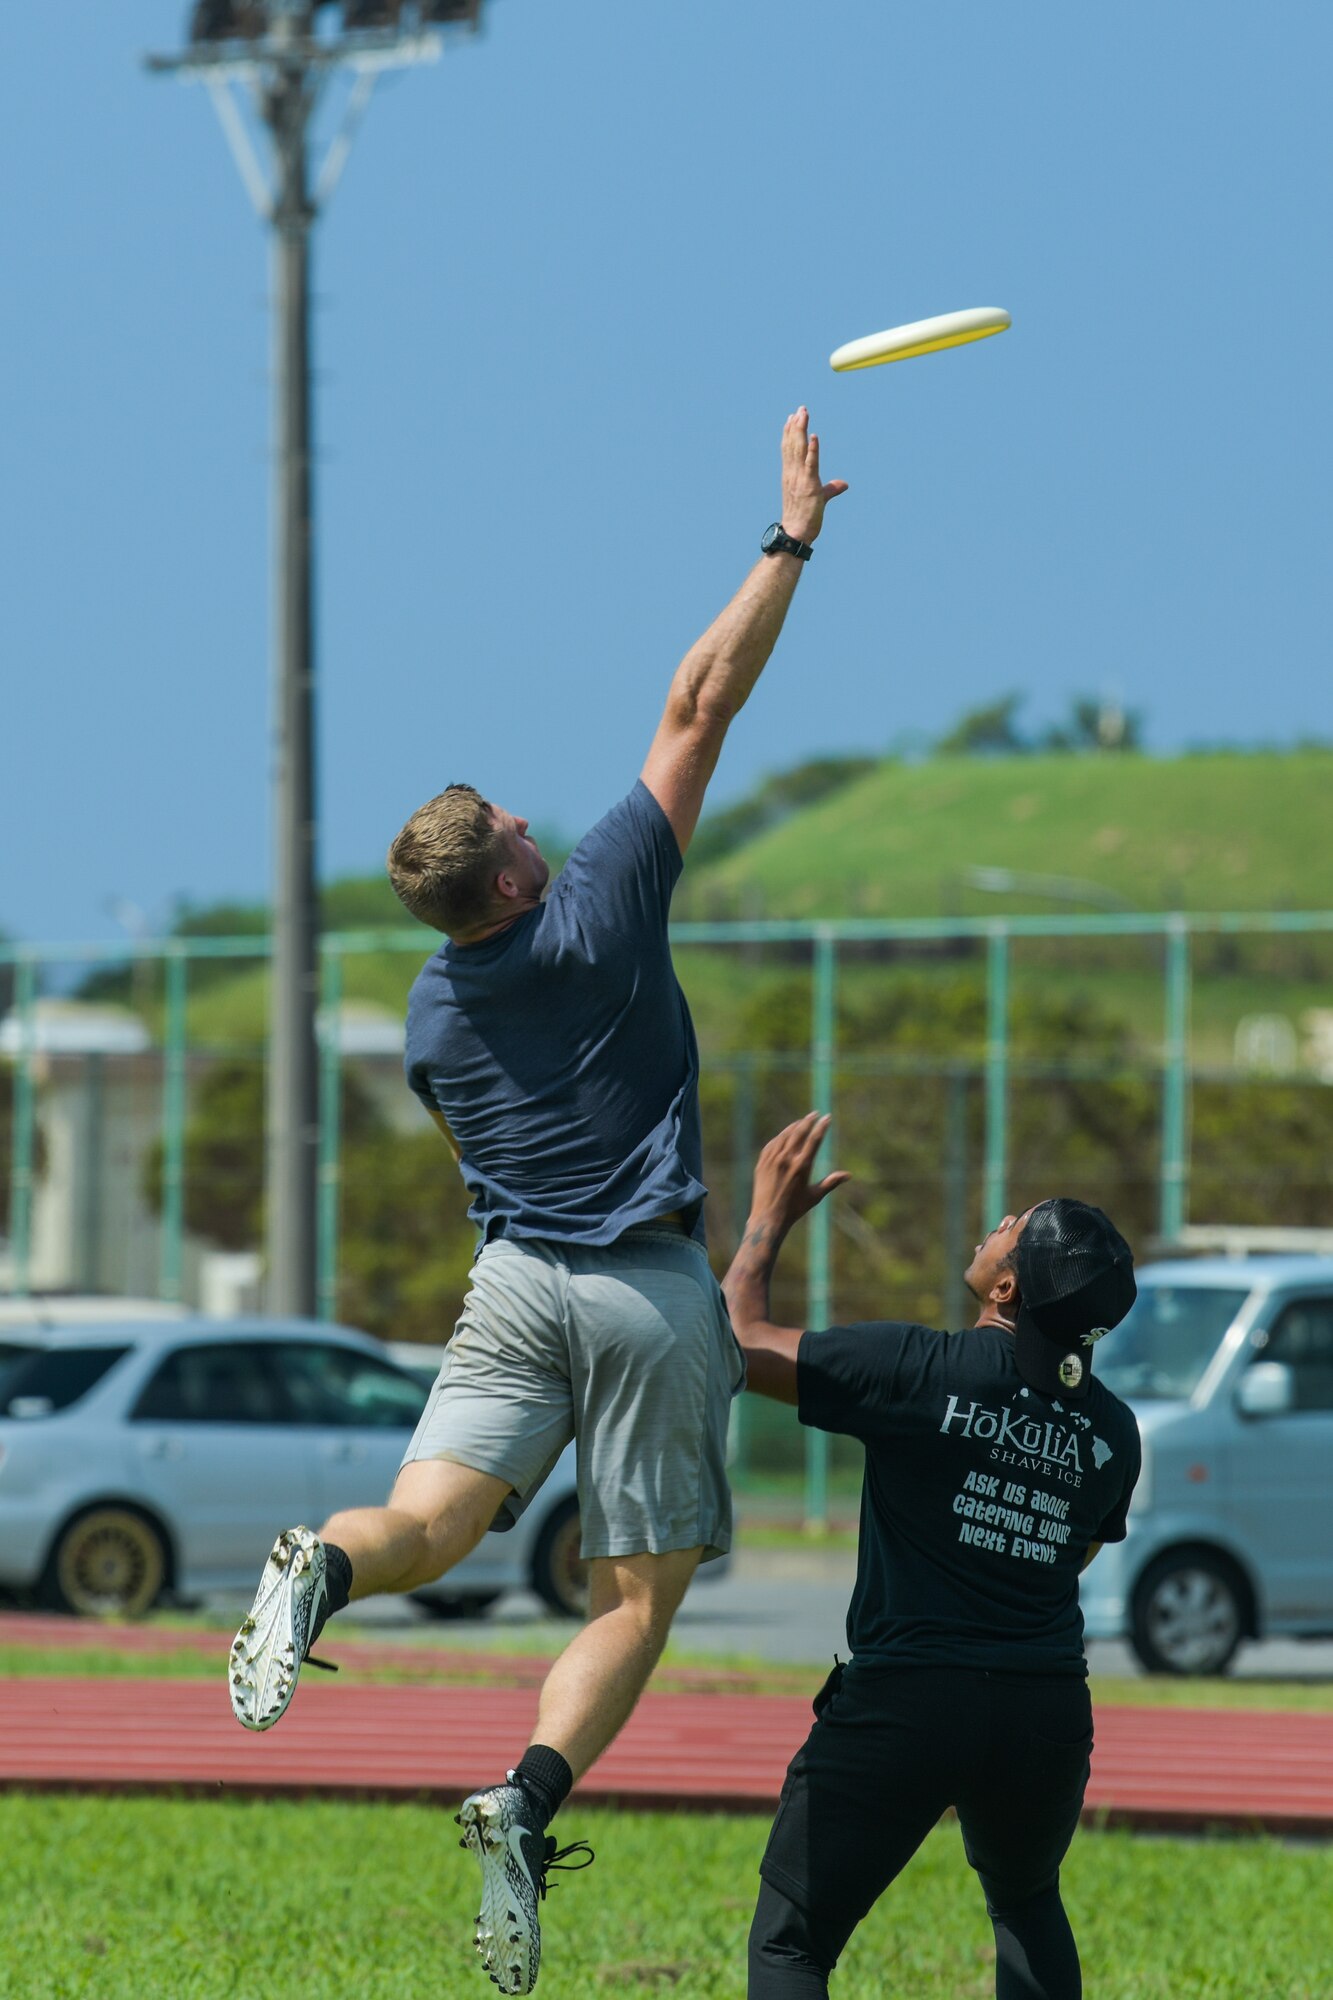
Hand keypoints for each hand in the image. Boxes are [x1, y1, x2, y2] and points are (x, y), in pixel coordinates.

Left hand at [747, 1112, 850, 1237]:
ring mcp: (772, 1160)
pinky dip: (779, 1138)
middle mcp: (786, 1159)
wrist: (768, 1218)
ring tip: (800, 1122)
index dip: (821, 1126)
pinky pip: (772, 1144)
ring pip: (784, 1136)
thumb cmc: (795, 1209)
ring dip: (793, 1127)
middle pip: (798, 1133)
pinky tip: (784, 1136)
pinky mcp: (762, 1163)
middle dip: (808, 1121)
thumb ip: (831, 1182)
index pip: (814, 1139)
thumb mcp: (815, 1196)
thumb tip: (848, 1175)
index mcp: (802, 1166)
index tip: (827, 1117)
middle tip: (814, 1114)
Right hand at [779, 408, 848, 544]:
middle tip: (800, 409)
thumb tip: (843, 484)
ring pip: (798, 450)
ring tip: (802, 414)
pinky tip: (814, 436)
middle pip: (793, 445)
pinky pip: (810, 464)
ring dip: (801, 431)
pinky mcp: (809, 486)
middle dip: (796, 426)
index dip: (789, 433)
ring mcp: (799, 479)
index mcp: (791, 475)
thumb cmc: (804, 518)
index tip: (791, 418)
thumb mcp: (818, 498)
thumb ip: (830, 489)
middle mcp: (792, 474)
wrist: (796, 534)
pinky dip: (813, 449)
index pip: (788, 450)